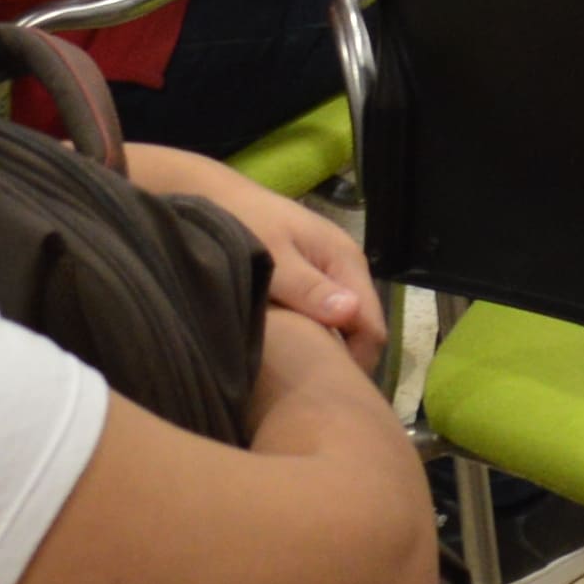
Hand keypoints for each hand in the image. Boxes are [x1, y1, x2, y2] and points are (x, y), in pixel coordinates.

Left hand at [129, 141, 384, 365]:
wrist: (211, 195)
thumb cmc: (242, 224)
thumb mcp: (273, 259)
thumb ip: (309, 288)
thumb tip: (350, 314)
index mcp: (345, 260)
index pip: (371, 325)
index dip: (356, 361)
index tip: (324, 388)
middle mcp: (346, 265)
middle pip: (362, 326)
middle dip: (344, 357)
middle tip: (309, 385)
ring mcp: (330, 269)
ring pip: (344, 321)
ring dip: (328, 345)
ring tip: (299, 370)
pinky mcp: (312, 273)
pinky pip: (325, 311)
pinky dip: (314, 331)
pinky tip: (291, 347)